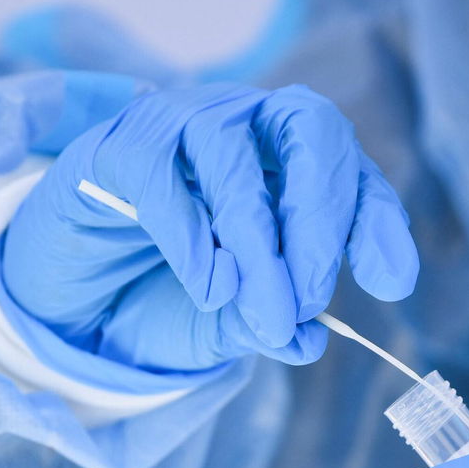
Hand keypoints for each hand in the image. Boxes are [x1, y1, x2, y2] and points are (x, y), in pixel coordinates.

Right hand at [0, 82, 418, 372]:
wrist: (78, 302)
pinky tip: (209, 287)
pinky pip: (159, 172)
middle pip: (306, 127)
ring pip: (231, 151)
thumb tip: (309, 339)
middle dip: (320, 214)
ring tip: (262, 309)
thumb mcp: (230, 325)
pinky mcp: (118, 148)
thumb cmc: (168, 296)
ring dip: (255, 237)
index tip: (390, 283)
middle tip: (312, 298)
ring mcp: (179, 127)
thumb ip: (269, 326)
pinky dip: (191, 234)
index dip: (374, 220)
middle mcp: (244, 128)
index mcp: (288, 163)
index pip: (350, 169)